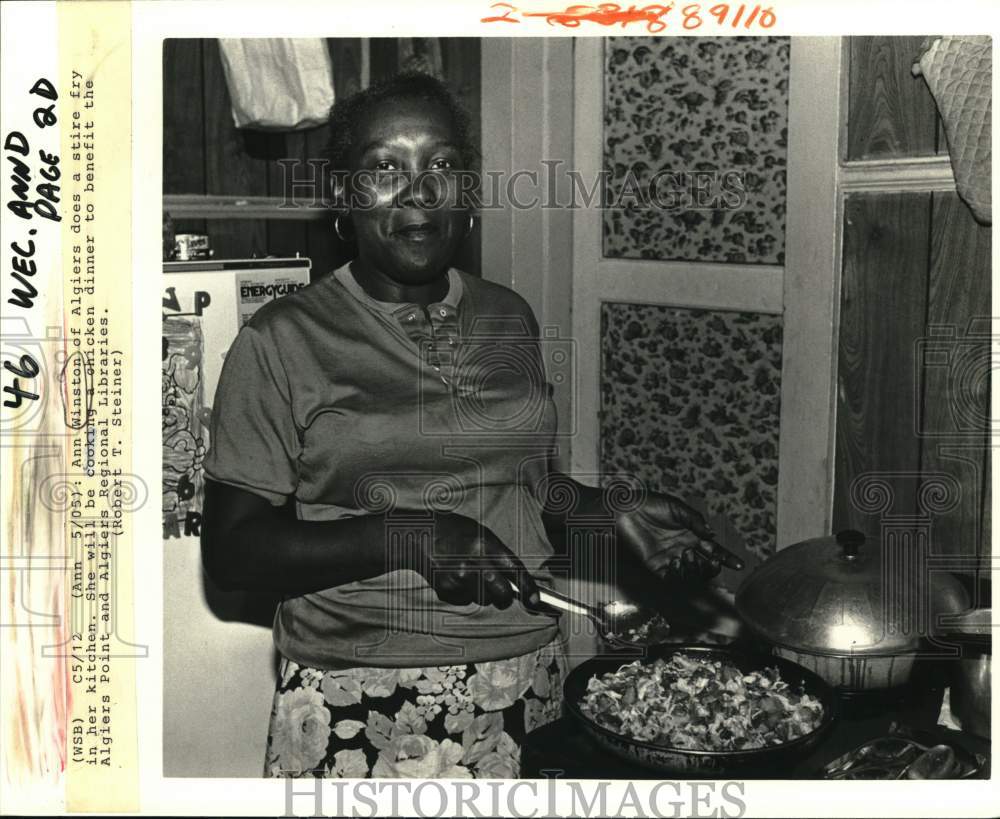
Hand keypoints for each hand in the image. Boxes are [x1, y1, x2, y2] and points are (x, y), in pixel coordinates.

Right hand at [400, 513, 542, 609]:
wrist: (422, 535)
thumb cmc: (456, 532)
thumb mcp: (482, 534)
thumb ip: (499, 555)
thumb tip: (517, 580)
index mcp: (486, 544)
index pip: (514, 570)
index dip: (528, 588)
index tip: (535, 601)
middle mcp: (474, 562)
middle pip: (501, 594)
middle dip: (505, 598)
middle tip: (504, 596)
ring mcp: (459, 578)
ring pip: (483, 599)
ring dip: (483, 594)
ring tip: (470, 576)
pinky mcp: (446, 589)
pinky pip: (465, 600)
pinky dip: (465, 594)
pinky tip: (456, 578)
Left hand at [616, 493, 743, 582]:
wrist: (624, 511)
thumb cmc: (650, 504)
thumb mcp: (677, 508)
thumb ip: (695, 520)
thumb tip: (712, 535)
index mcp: (692, 534)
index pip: (714, 549)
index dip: (727, 558)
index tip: (740, 565)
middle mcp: (684, 548)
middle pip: (706, 565)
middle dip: (714, 567)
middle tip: (715, 562)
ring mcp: (671, 558)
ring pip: (692, 573)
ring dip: (697, 570)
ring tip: (691, 557)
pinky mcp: (657, 566)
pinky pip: (673, 578)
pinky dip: (679, 575)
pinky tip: (677, 563)